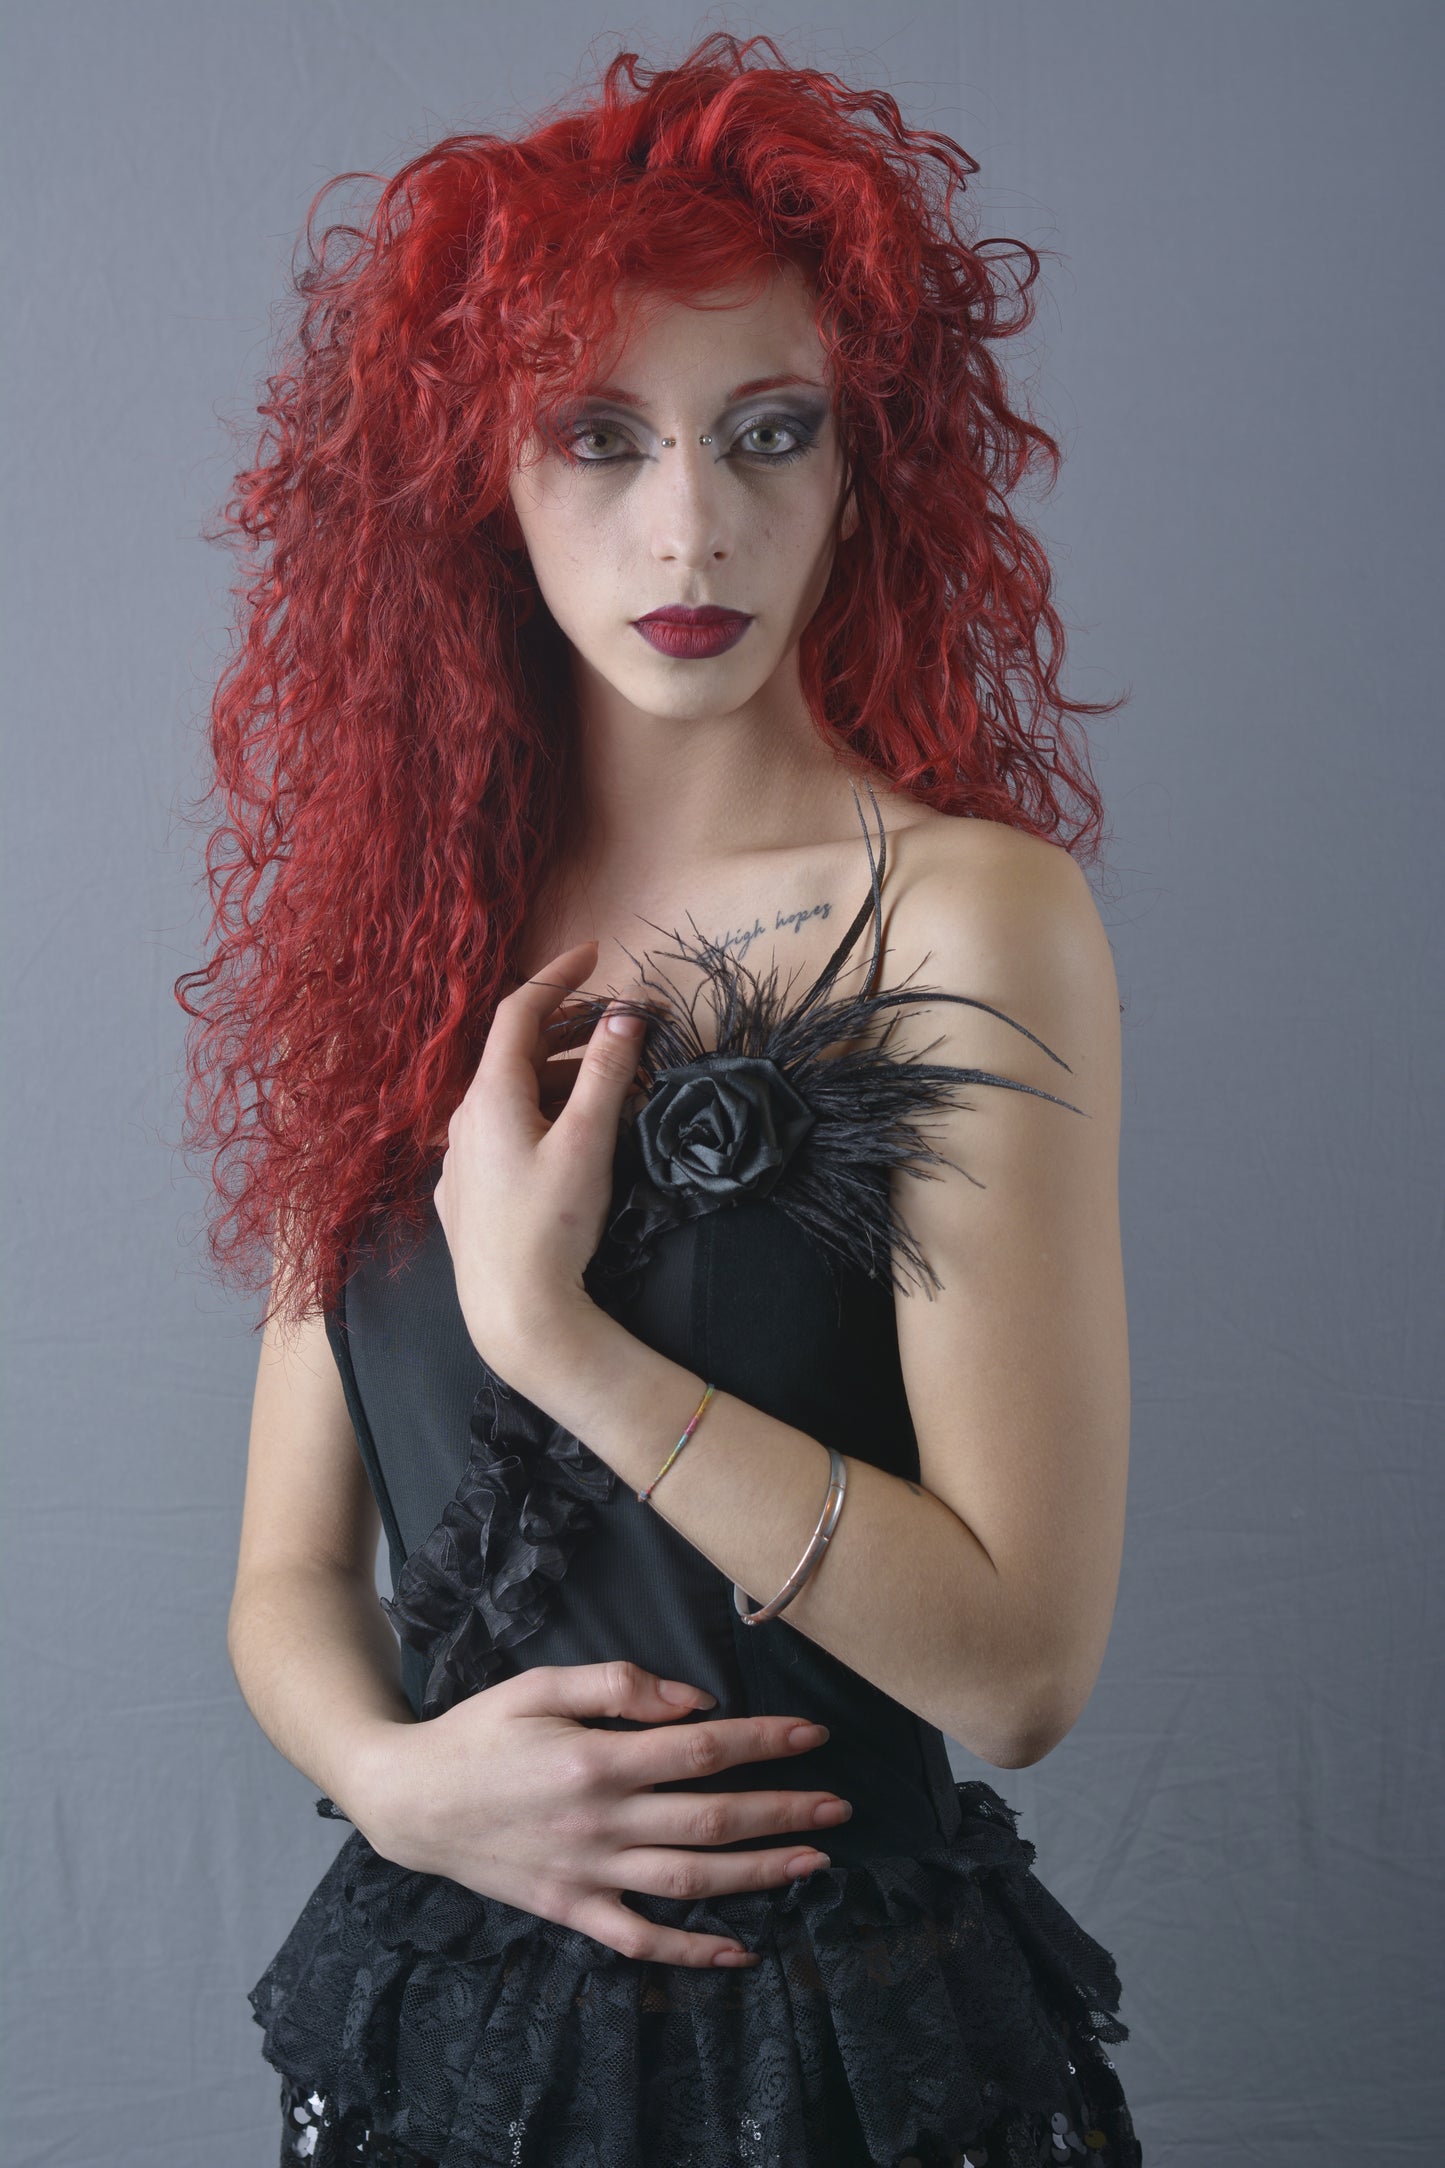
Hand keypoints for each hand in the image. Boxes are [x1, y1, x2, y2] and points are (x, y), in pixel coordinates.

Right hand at [351, 1661, 853, 1968]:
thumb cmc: (478, 1731)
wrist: (409, 1800)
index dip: (764, 1740)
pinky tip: (740, 1951)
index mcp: (595, 1757)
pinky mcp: (570, 1910)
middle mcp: (599, 1821)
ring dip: (759, 1873)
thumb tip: (694, 1701)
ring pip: (690, 1881)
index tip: (814, 1734)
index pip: (701, 1749)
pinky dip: (692, 1952)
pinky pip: (640, 1939)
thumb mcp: (539, 1684)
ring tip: (815, 1861)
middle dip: (783, 1810)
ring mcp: (587, 1873)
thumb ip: (617, 1683)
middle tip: (839, 1805)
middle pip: (711, 1818)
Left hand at [434, 938, 648, 1367]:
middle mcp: (465, 1119)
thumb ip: (607, 1072)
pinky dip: (543, 1113)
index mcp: (490, 1095)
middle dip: (569, 1028)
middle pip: (516, 1052)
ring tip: (613, 1080)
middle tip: (621, 1021)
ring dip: (561, 1075)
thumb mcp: (588, 1141)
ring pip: (512, 1094)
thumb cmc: (551, 1225)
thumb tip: (625, 1013)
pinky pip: (504, 1132)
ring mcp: (461, 1159)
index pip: (518, 1011)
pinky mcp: (467, 1194)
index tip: (597, 953)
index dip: (558, 975)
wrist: (514, 1314)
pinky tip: (573, 1134)